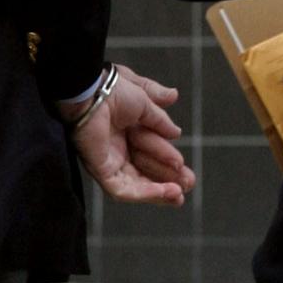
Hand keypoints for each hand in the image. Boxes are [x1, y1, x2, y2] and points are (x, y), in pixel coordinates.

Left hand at [58, 64, 195, 205]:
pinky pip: (122, 189)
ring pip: (136, 184)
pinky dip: (145, 193)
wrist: (94, 90)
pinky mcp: (100, 170)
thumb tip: (177, 131)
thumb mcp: (144, 99)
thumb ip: (160, 116)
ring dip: (159, 191)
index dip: (167, 160)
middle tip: (189, 184)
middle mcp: (115, 148)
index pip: (150, 152)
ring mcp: (107, 161)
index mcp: (124, 130)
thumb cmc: (112, 89)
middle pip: (145, 171)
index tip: (183, 165)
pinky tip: (164, 191)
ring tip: (180, 194)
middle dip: (168, 179)